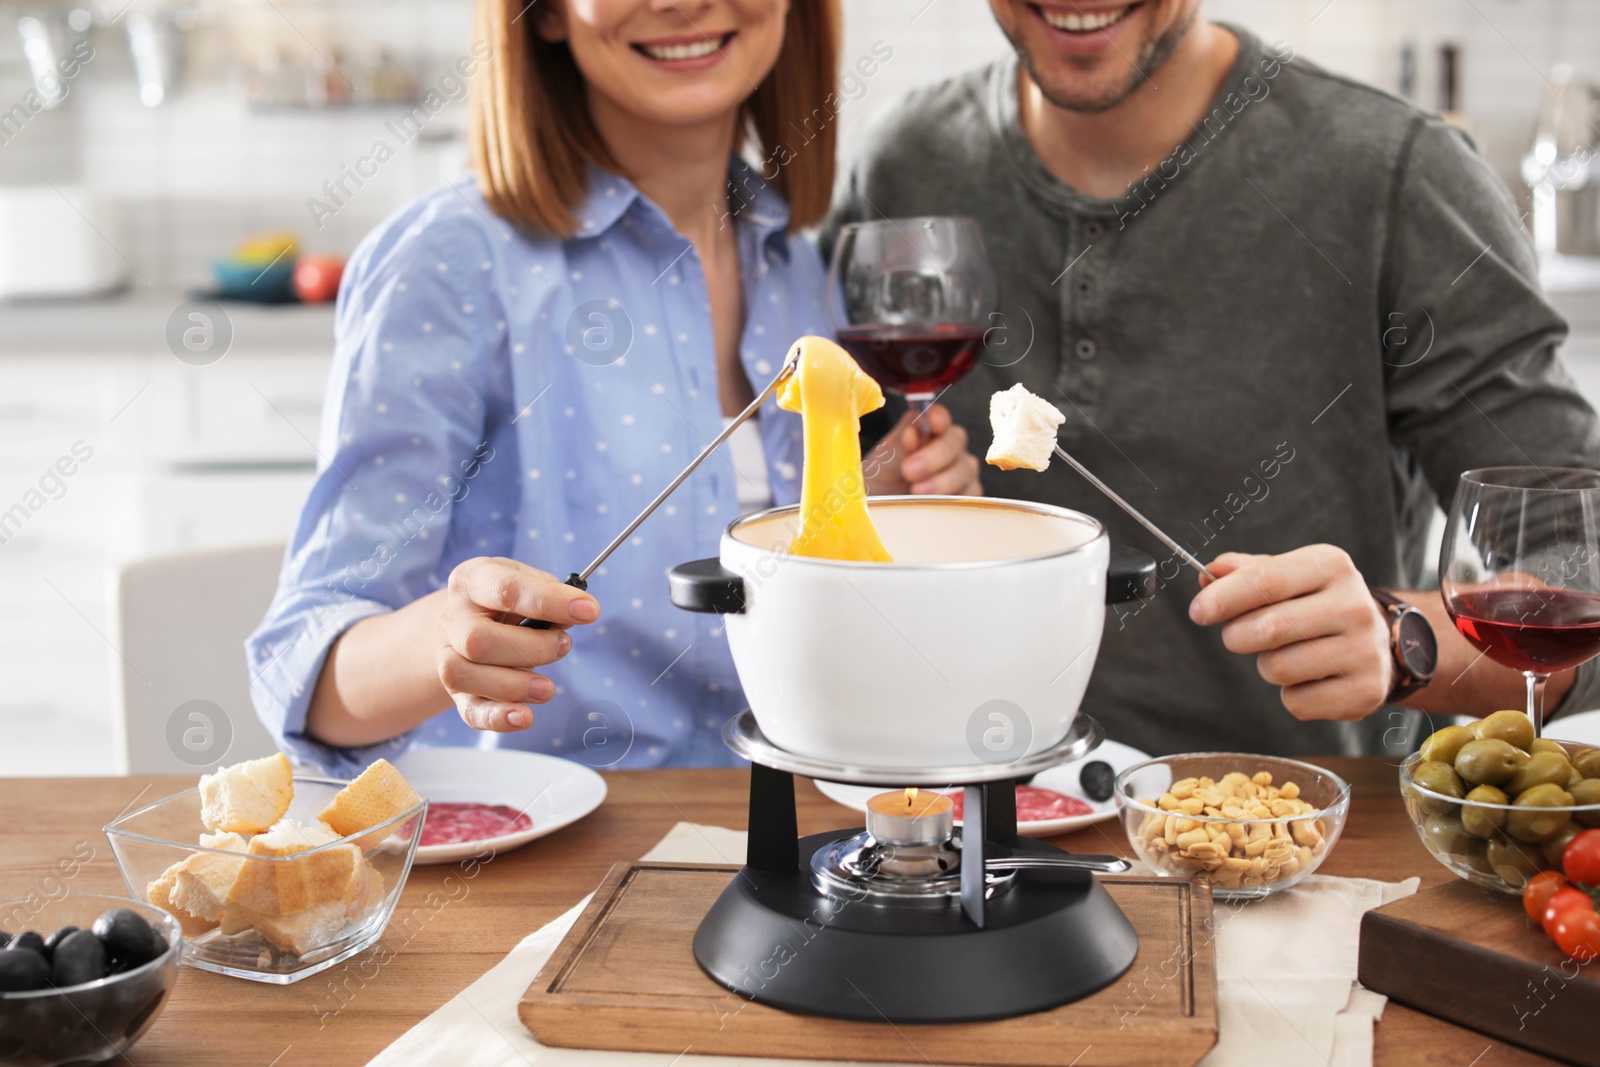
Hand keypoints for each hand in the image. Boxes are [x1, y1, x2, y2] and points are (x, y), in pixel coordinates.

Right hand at [439, 557, 599, 731]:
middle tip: (564, 647)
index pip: (506, 589)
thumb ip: (550, 595)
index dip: (550, 601)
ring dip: (513, 685)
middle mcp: (451, 618)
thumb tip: (579, 612)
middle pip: (477, 640)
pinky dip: (498, 718)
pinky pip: (469, 710)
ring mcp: (447, 656)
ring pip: (463, 675)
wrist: (466, 622)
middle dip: (532, 648)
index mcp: (471, 581)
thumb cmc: (507, 601)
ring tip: (547, 688)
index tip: (589, 611)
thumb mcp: (526, 582)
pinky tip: (525, 718)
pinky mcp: (457, 693)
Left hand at [864, 404, 982, 496]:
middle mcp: (948, 446)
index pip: (939, 417)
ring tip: (916, 491)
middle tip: (909, 470)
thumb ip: (898, 447)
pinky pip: (970, 495)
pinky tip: (934, 503)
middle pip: (955, 441)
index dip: (939, 418)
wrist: (883, 509)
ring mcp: (961, 470)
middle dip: (934, 456)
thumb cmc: (881, 481)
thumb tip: (912, 433)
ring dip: (941, 481)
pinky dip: (952, 499)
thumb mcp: (882, 463)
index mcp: (926, 430)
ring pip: (964, 469)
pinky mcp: (967, 495)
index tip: (932, 422)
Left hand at [1187, 545, 1392, 720]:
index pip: (1265, 580)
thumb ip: (1245, 572)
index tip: (1198, 612)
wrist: (1379, 642)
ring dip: (1266, 666)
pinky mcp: (1367, 691)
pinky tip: (1311, 679)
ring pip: (1277, 669)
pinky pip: (1297, 702)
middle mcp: (1354, 605)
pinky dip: (1292, 695)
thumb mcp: (1288, 575)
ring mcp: (1365, 650)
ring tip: (1287, 654)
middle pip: (1268, 628)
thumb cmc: (1317, 604)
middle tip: (1241, 635)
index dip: (1222, 598)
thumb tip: (1208, 573)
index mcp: (1331, 566)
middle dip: (1238, 636)